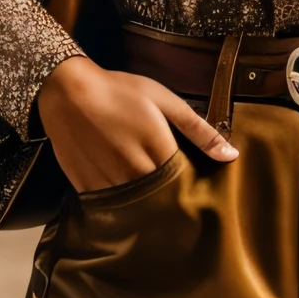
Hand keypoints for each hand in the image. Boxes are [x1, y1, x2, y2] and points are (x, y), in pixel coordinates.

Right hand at [37, 54, 237, 193]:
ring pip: (136, 206)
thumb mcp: (164, 100)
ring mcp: (109, 182)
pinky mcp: (87, 187)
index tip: (196, 186)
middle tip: (174, 194)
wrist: (67, 91)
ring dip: (145, 203)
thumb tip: (231, 155)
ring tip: (149, 194)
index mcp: (158, 149)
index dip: (190, 186)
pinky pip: (111, 206)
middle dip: (170, 197)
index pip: (184, 183)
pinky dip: (120, 203)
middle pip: (162, 197)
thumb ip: (198, 129)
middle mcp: (134, 171)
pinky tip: (124, 192)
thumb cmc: (120, 90)